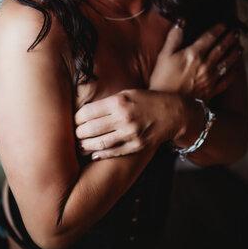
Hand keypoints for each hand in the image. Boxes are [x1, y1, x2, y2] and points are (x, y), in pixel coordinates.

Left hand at [75, 89, 193, 159]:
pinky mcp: (137, 146)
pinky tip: (93, 154)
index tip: (74, 121)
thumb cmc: (146, 101)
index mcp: (119, 102)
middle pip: (90, 129)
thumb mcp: (127, 94)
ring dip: (85, 146)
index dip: (76, 118)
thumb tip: (84, 114)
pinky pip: (113, 152)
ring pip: (99, 143)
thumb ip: (107, 102)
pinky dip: (100, 154)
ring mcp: (131, 133)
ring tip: (80, 145)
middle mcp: (124, 118)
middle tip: (75, 134)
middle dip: (78, 133)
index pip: (87, 112)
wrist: (173, 113)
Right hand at [149, 22, 241, 100]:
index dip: (219, 28)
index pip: (210, 36)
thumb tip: (180, 22)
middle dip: (230, 37)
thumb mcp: (163, 56)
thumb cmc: (162, 80)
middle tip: (235, 31)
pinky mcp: (212, 90)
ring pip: (228, 62)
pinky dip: (233, 71)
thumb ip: (174, 38)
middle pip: (222, 47)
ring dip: (235, 52)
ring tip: (239, 46)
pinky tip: (235, 67)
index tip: (224, 24)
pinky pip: (227, 79)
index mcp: (194, 54)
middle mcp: (205, 65)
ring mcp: (211, 78)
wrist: (166, 105)